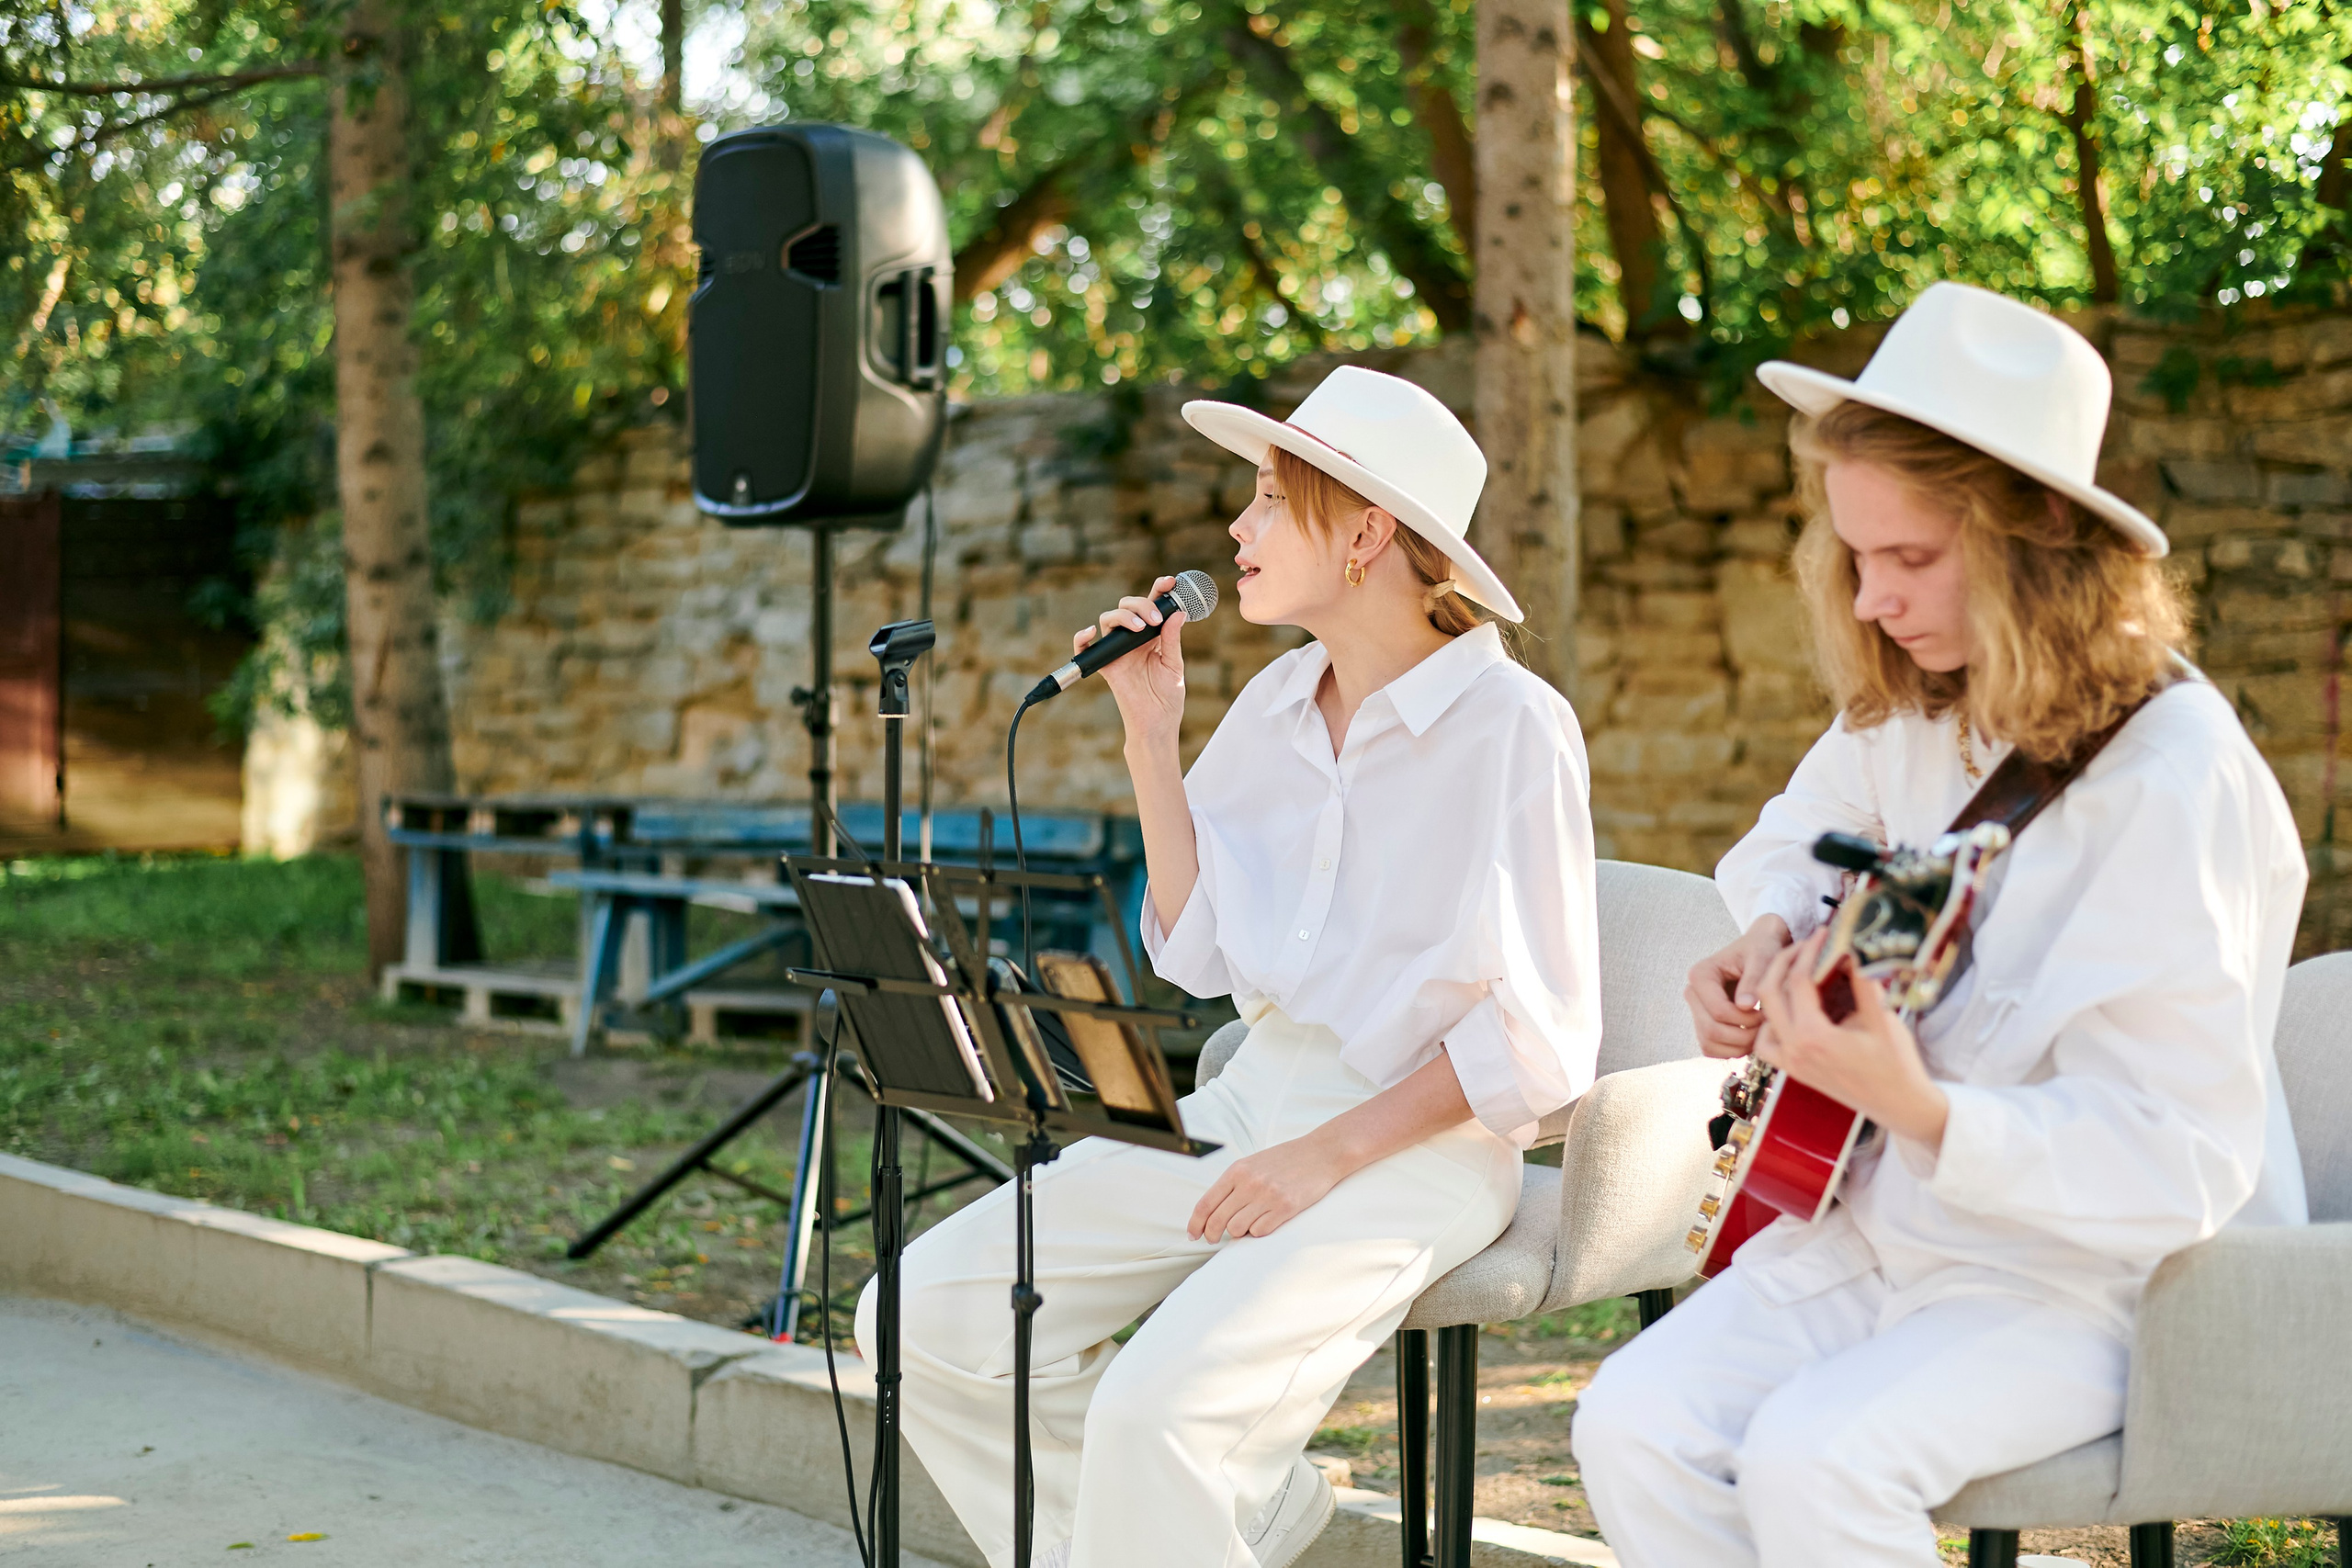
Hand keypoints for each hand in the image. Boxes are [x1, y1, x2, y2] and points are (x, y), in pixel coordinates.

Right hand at [1076, 575, 1186, 753]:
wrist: (1157, 723)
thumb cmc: (1167, 697)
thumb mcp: (1174, 665)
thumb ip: (1172, 639)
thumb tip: (1178, 613)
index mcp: (1152, 636)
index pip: (1151, 606)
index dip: (1158, 590)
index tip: (1170, 582)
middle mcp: (1132, 639)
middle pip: (1128, 606)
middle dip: (1142, 604)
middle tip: (1155, 618)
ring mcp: (1117, 650)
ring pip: (1109, 619)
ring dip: (1124, 616)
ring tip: (1141, 627)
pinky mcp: (1105, 665)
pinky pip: (1085, 648)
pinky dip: (1082, 638)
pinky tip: (1090, 633)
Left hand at [1189, 1133, 1347, 1241]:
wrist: (1321, 1153)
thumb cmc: (1286, 1159)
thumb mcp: (1253, 1164)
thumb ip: (1233, 1184)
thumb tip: (1212, 1212)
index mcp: (1237, 1170)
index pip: (1206, 1203)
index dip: (1195, 1224)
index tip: (1193, 1235)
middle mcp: (1249, 1183)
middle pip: (1218, 1220)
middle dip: (1212, 1234)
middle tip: (1213, 1239)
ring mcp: (1268, 1196)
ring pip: (1237, 1229)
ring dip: (1238, 1232)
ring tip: (1246, 1225)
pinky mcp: (1286, 1207)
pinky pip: (1260, 1231)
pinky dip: (1258, 1232)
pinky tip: (1264, 1222)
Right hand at [1686, 915, 1791, 1058]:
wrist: (1759, 950)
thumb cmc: (1762, 950)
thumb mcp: (1763, 958)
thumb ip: (1754, 979)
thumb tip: (1745, 1006)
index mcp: (1701, 974)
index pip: (1718, 1010)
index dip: (1745, 1019)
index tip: (1766, 1014)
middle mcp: (1693, 993)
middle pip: (1711, 1030)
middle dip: (1743, 1035)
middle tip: (1766, 1028)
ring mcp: (1695, 1011)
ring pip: (1710, 1043)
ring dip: (1739, 1046)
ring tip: (1761, 1033)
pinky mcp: (1702, 1024)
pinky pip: (1711, 1049)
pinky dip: (1732, 1050)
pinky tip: (1751, 1037)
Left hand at [1753, 930, 1949, 1149]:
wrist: (1900, 1105)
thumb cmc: (1896, 1063)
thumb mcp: (1882, 1017)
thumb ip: (1861, 980)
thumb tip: (1848, 946)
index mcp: (1813, 1036)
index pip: (1798, 980)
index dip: (1809, 951)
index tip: (1822, 934)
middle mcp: (1793, 1050)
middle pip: (1768, 993)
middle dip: (1784, 961)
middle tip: (1805, 944)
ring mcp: (1790, 1063)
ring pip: (1762, 1017)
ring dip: (1772, 990)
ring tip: (1797, 970)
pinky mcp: (1793, 1070)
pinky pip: (1765, 1043)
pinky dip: (1771, 1021)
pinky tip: (1790, 1008)